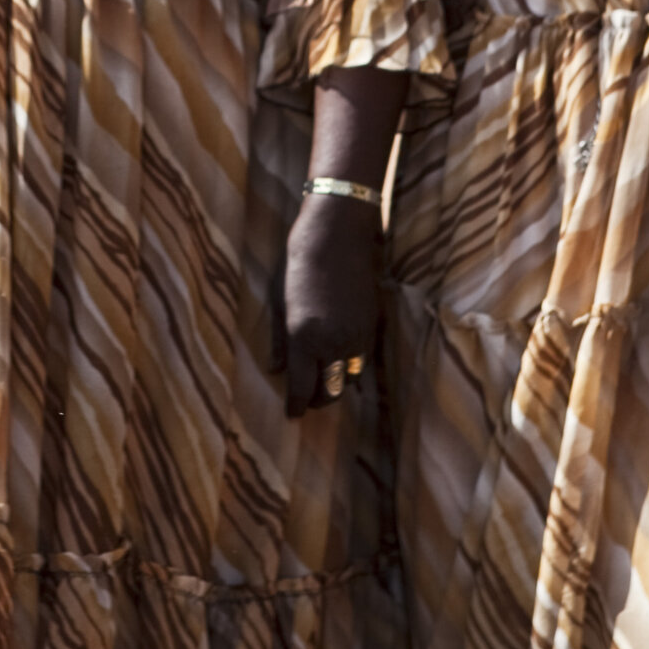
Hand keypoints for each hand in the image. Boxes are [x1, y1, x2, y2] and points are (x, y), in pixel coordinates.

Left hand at [276, 191, 382, 415]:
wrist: (337, 234)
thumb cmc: (298, 264)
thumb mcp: (279, 302)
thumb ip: (279, 341)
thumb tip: (275, 371)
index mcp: (305, 337)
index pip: (302, 387)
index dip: (296, 406)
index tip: (291, 414)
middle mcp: (334, 342)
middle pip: (330, 391)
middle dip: (317, 400)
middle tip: (305, 399)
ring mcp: (357, 335)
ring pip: (349, 378)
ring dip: (336, 383)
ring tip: (322, 379)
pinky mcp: (373, 324)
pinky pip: (362, 360)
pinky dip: (350, 366)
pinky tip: (339, 360)